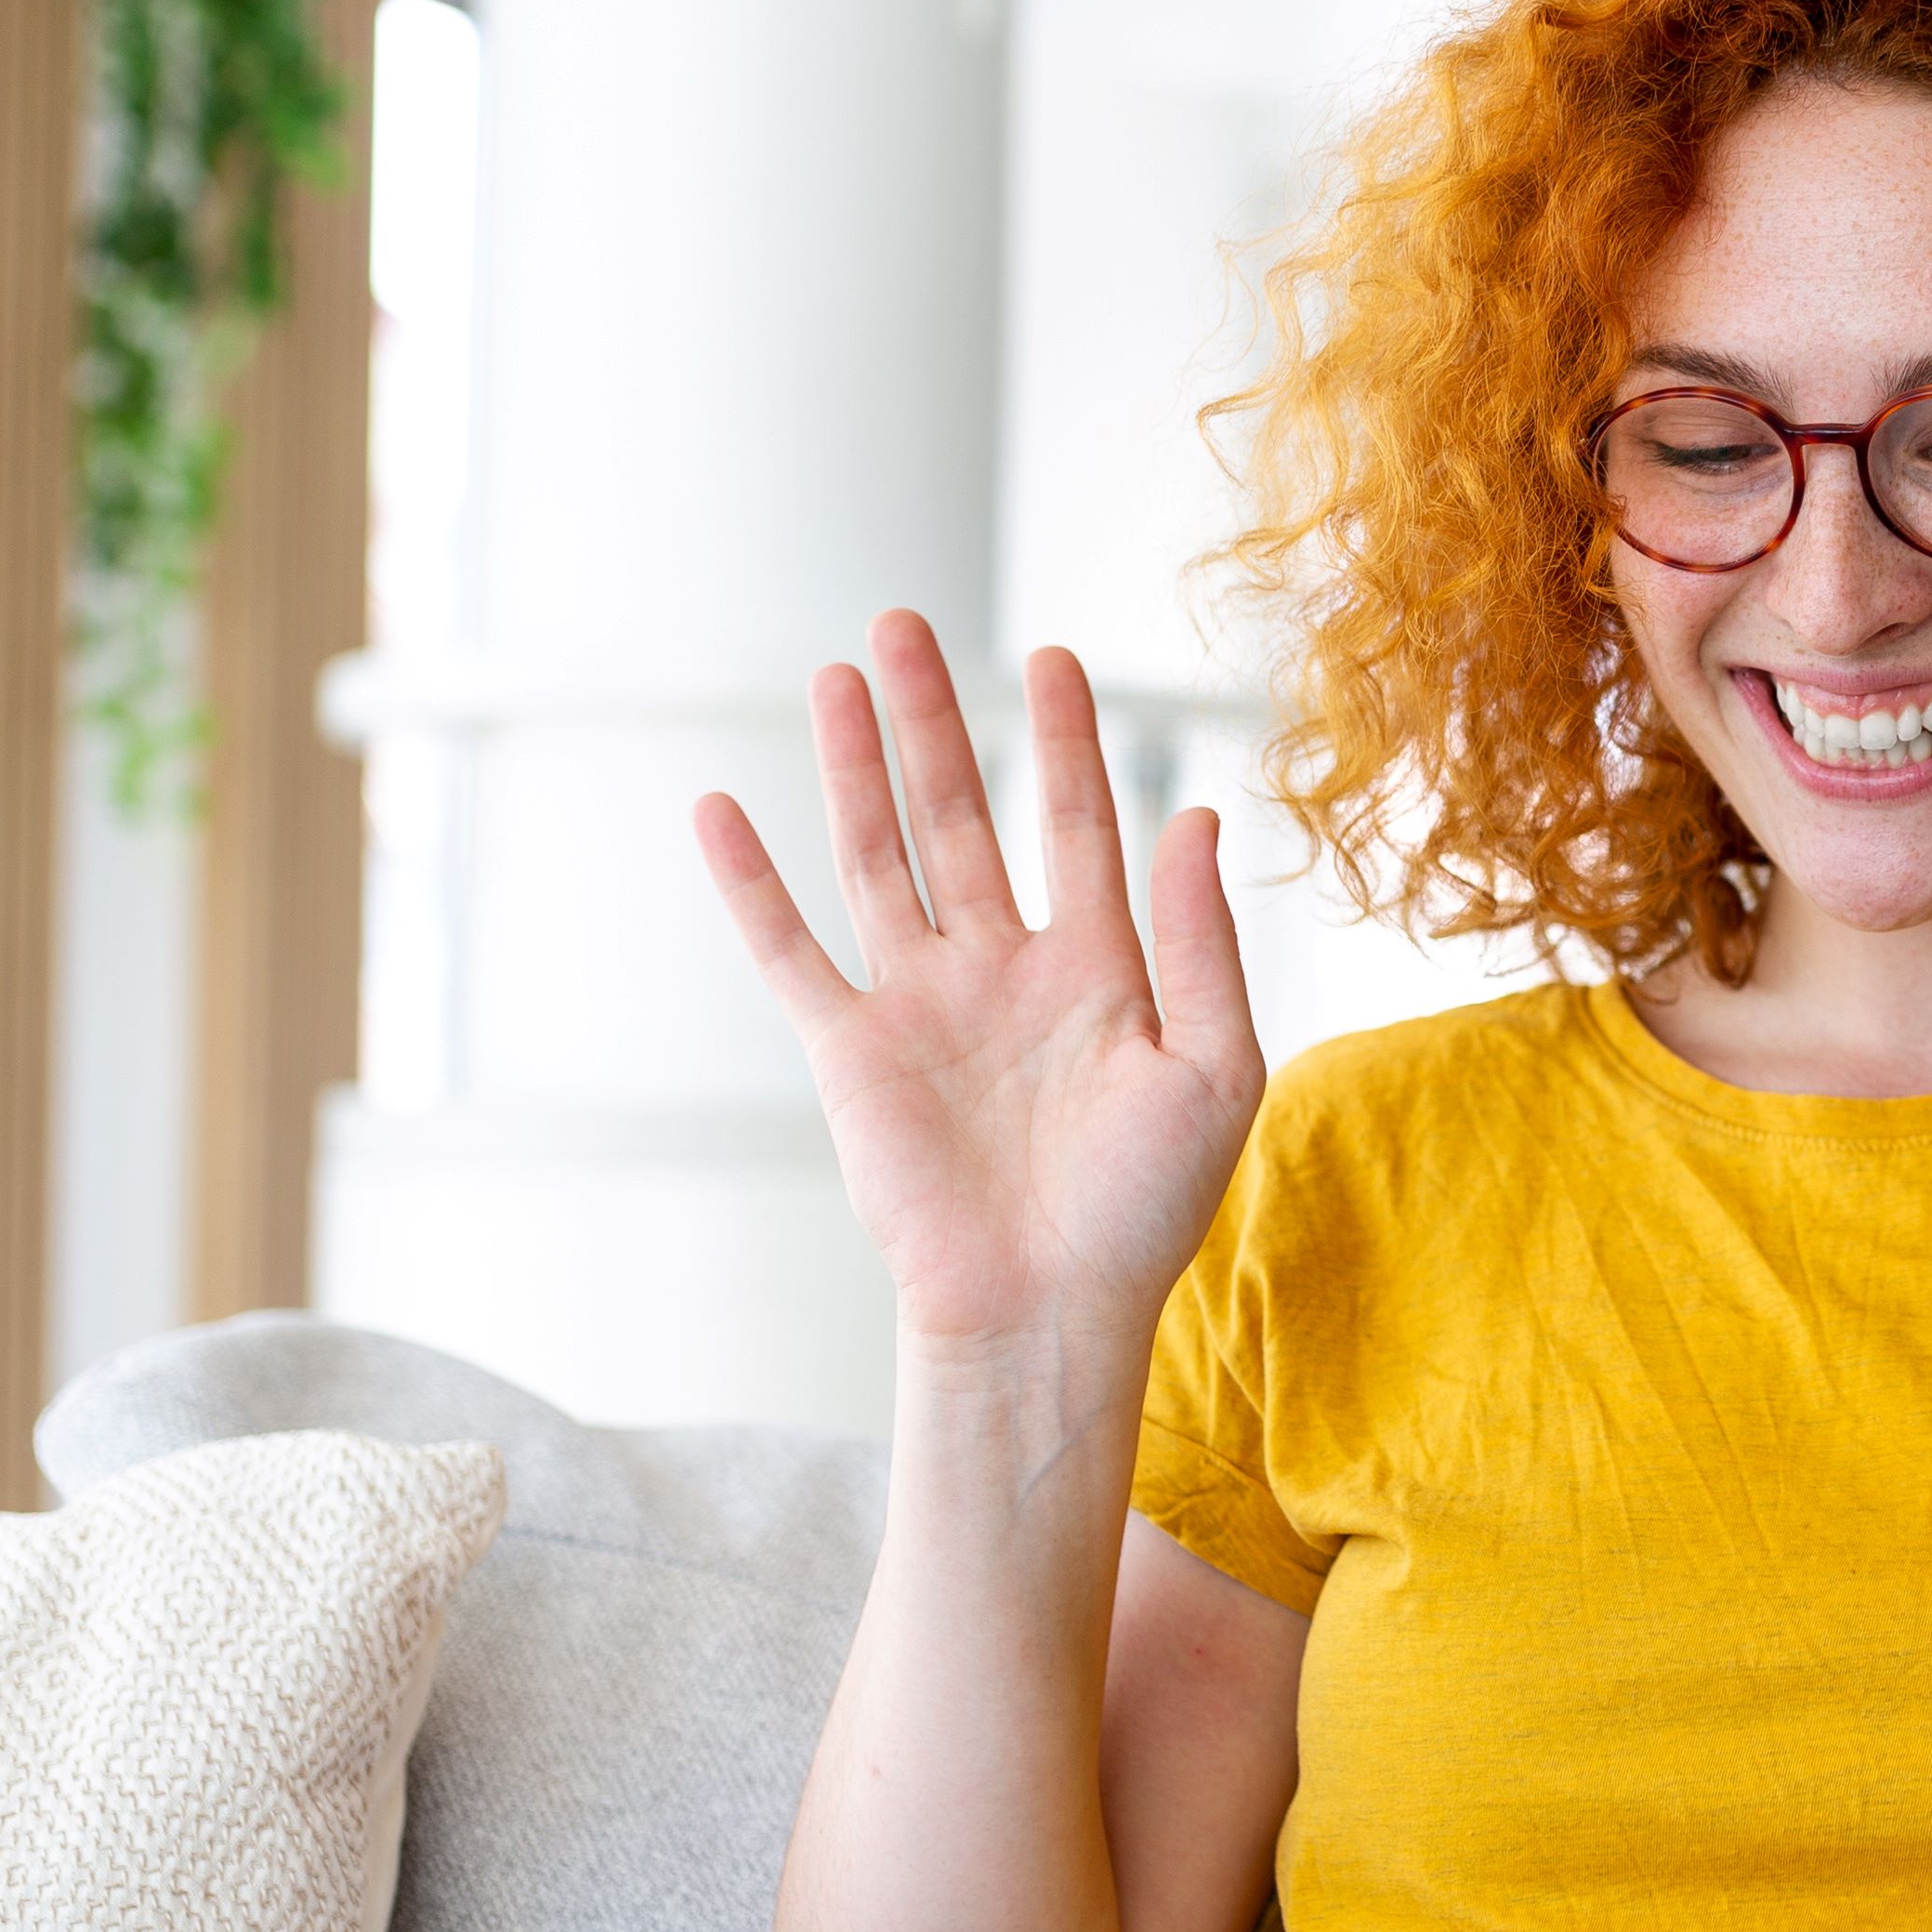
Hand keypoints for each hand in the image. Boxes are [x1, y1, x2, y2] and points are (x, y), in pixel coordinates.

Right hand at [694, 612, 1264, 1362]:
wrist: (1049, 1310)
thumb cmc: (1145, 1211)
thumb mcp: (1213, 1067)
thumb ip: (1204, 943)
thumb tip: (1199, 817)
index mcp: (1095, 968)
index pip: (1076, 824)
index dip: (1063, 742)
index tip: (1050, 657)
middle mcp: (1000, 970)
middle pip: (959, 815)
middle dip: (935, 720)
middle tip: (905, 621)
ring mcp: (919, 1004)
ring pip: (878, 856)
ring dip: (855, 765)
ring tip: (837, 673)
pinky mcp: (851, 1052)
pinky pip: (789, 951)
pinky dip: (750, 884)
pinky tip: (718, 809)